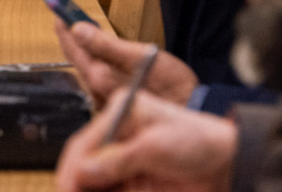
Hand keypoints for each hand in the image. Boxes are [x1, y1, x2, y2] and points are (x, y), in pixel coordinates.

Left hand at [55, 20, 198, 107]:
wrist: (193, 111)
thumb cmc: (172, 86)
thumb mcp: (142, 58)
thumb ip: (107, 45)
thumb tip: (77, 29)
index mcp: (100, 78)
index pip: (73, 49)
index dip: (63, 28)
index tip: (56, 10)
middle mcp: (97, 90)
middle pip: (77, 58)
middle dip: (71, 36)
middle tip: (66, 14)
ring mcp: (105, 96)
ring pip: (87, 66)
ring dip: (83, 47)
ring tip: (81, 28)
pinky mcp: (115, 99)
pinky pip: (99, 74)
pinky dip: (97, 58)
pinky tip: (101, 50)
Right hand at [55, 89, 234, 191]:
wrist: (231, 165)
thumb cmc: (201, 142)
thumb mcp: (157, 146)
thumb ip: (118, 159)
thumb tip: (83, 173)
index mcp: (118, 114)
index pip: (84, 142)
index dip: (72, 168)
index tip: (66, 188)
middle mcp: (116, 136)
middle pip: (84, 164)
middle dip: (76, 183)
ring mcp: (123, 161)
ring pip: (93, 182)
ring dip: (87, 190)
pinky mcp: (133, 181)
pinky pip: (109, 190)